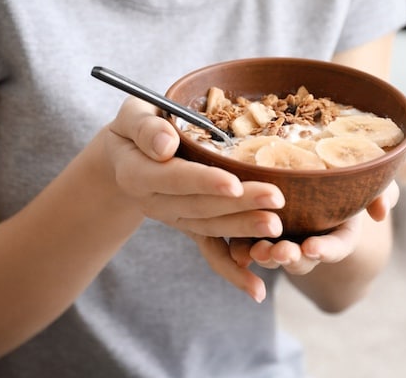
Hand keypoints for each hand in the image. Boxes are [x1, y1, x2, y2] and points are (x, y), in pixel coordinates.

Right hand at [107, 97, 284, 300]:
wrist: (128, 156)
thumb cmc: (136, 126)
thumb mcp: (131, 115)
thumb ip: (144, 127)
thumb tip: (166, 146)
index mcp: (137, 174)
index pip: (172, 178)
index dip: (202, 182)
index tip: (233, 184)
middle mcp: (155, 203)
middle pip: (198, 207)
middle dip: (238, 206)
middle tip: (276, 200)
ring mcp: (174, 219)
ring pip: (210, 228)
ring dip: (244, 230)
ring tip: (277, 228)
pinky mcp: (190, 227)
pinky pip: (210, 252)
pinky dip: (233, 273)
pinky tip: (257, 290)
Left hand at [229, 180, 399, 287]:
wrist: (317, 171)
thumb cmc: (347, 176)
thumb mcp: (370, 180)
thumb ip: (383, 191)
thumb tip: (381, 211)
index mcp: (339, 232)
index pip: (336, 247)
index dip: (325, 250)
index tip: (314, 248)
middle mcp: (310, 242)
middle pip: (302, 259)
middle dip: (291, 259)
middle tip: (282, 253)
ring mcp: (284, 240)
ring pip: (274, 256)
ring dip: (265, 257)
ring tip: (257, 252)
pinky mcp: (258, 232)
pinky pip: (249, 246)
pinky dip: (242, 251)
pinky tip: (234, 250)